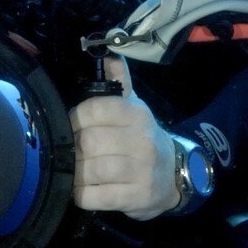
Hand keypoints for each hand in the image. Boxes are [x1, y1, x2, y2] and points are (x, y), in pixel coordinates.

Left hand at [69, 54, 178, 221]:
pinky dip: (82, 195)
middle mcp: (142, 140)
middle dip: (73, 149)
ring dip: (75, 173)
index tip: (74, 127)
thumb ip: (118, 80)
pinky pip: (95, 197)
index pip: (93, 109)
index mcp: (136, 114)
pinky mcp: (137, 198)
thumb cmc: (142, 138)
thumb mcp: (133, 106)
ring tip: (77, 171)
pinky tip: (85, 190)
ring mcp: (141, 171)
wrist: (175, 176)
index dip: (74, 119)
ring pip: (90, 170)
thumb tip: (108, 50)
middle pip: (88, 142)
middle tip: (72, 153)